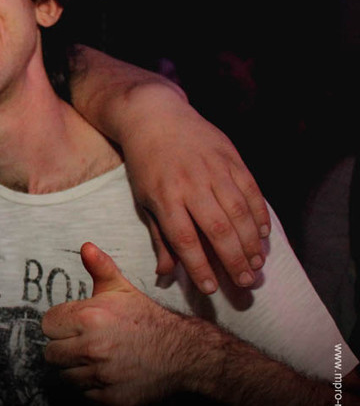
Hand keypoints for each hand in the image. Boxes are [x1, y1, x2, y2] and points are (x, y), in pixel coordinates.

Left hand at [42, 243, 207, 405]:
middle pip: (51, 352)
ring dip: (75, 367)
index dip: (59, 324)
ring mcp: (100, 375)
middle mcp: (92, 348)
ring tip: (95, 357)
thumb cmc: (146, 319)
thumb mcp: (121, 289)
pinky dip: (91, 385)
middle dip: (63, 346)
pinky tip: (106, 372)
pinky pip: (83, 392)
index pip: (47, 325)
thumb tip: (86, 247)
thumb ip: (99, 267)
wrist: (182, 352)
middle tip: (81, 341)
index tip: (71, 324)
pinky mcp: (109, 397)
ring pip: (65, 374)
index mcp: (89, 318)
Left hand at [120, 94, 268, 293]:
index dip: (199, 265)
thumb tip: (166, 273)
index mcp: (164, 197)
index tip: (211, 288)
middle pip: (218, 229)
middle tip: (245, 282)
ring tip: (257, 263)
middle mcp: (190, 184)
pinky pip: (251, 190)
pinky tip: (262, 235)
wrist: (155, 116)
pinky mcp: (230, 158)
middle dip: (233, 260)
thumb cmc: (145, 164)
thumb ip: (159, 235)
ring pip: (239, 212)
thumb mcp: (143, 199)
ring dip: (250, 242)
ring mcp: (213, 169)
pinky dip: (259, 215)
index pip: (184, 238)